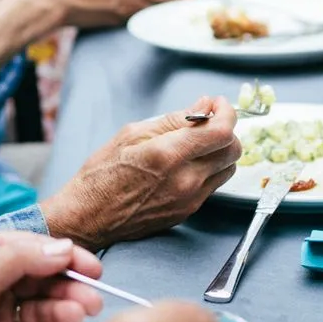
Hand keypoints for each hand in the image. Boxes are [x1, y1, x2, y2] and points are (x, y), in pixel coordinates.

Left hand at [0, 232, 103, 321]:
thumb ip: (23, 259)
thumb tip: (64, 247)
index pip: (37, 250)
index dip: (66, 257)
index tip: (92, 268)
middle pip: (47, 281)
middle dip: (69, 290)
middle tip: (90, 302)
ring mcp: (4, 315)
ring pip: (45, 311)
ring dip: (60, 315)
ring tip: (73, 319)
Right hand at [42, 97, 241, 247]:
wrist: (89, 217)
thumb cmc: (102, 174)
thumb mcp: (131, 134)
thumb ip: (173, 119)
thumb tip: (203, 106)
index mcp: (168, 155)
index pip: (221, 131)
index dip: (226, 112)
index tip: (217, 104)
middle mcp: (185, 180)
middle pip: (233, 150)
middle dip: (226, 130)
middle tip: (209, 121)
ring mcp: (189, 199)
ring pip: (228, 168)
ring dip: (220, 151)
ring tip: (197, 142)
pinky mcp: (188, 212)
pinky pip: (213, 185)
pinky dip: (209, 169)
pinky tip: (188, 163)